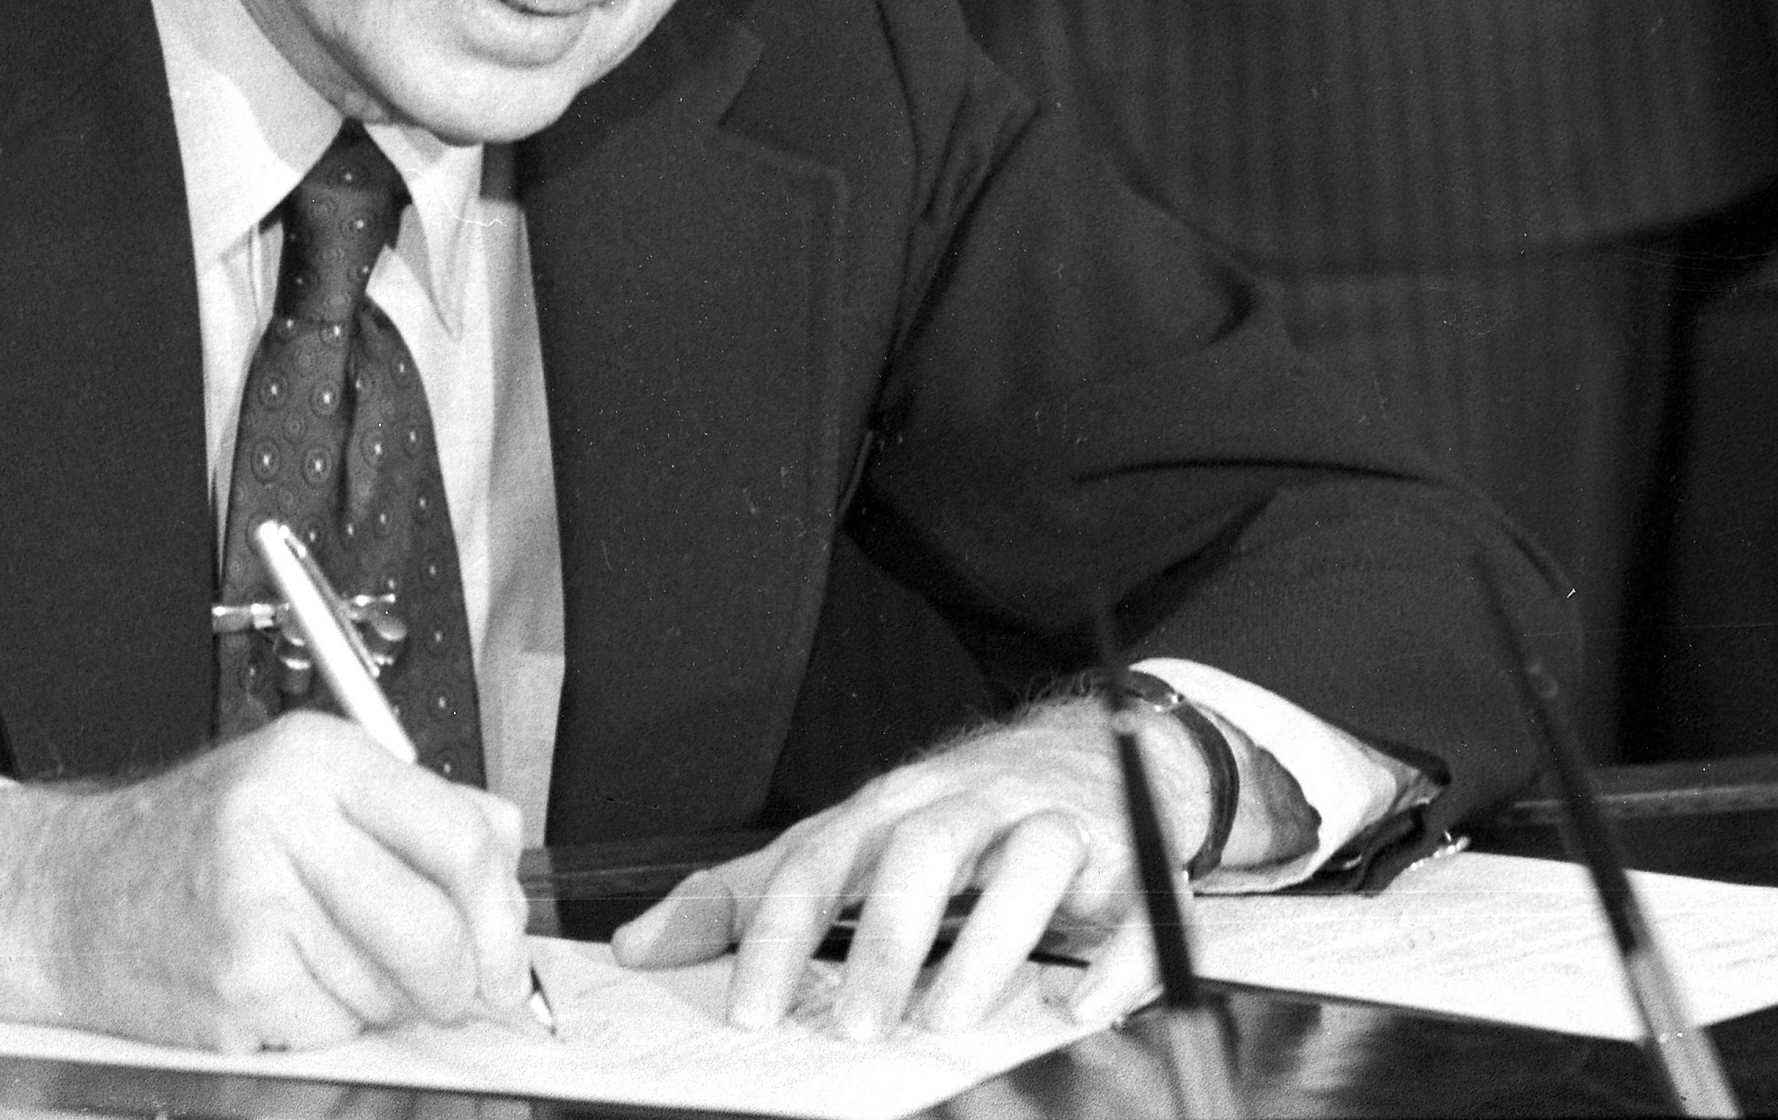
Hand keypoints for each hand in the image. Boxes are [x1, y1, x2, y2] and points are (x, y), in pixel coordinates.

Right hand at [0, 712, 536, 1050]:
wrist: (69, 898)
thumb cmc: (192, 843)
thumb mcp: (305, 788)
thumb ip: (414, 810)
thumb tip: (507, 851)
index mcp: (316, 757)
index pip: (459, 834)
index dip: (500, 910)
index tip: (506, 952)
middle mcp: (282, 817)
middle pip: (435, 928)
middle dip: (459, 980)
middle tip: (451, 989)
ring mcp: (252, 905)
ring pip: (388, 989)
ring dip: (380, 1000)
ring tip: (321, 960)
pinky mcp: (233, 985)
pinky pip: (333, 1032)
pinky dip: (325, 1028)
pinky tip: (282, 987)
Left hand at [611, 700, 1216, 1041]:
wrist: (1093, 750)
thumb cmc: (949, 817)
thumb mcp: (842, 845)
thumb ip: (744, 897)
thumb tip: (637, 947)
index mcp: (890, 806)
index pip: (822, 859)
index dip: (781, 932)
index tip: (751, 1010)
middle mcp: (971, 802)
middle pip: (925, 852)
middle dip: (887, 938)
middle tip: (855, 1027)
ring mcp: (1056, 822)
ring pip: (1031, 865)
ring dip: (987, 945)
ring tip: (946, 1023)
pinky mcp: (1132, 858)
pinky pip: (1140, 908)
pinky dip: (1118, 959)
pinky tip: (1081, 1007)